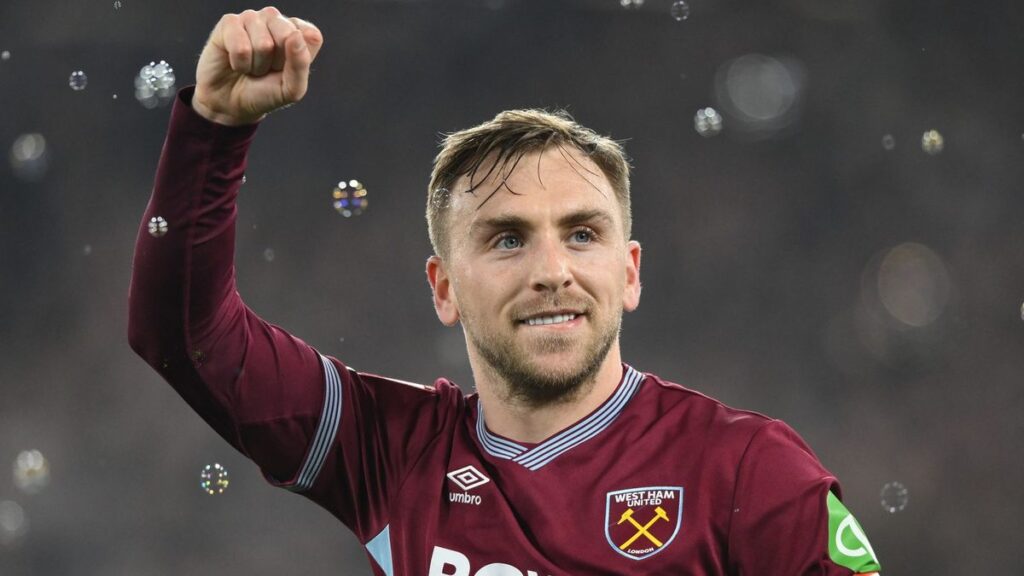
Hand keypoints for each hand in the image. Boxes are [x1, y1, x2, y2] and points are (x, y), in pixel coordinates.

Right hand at [192, 6, 322, 125]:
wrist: (231, 103)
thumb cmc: (264, 93)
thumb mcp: (291, 88)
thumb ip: (301, 64)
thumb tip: (295, 35)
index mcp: (297, 32)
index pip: (311, 36)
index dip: (299, 60)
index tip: (286, 69)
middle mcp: (276, 20)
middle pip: (288, 35)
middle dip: (276, 62)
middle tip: (267, 69)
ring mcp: (252, 18)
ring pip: (263, 44)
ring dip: (256, 65)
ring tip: (251, 67)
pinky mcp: (229, 22)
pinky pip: (240, 47)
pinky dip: (239, 64)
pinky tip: (236, 62)